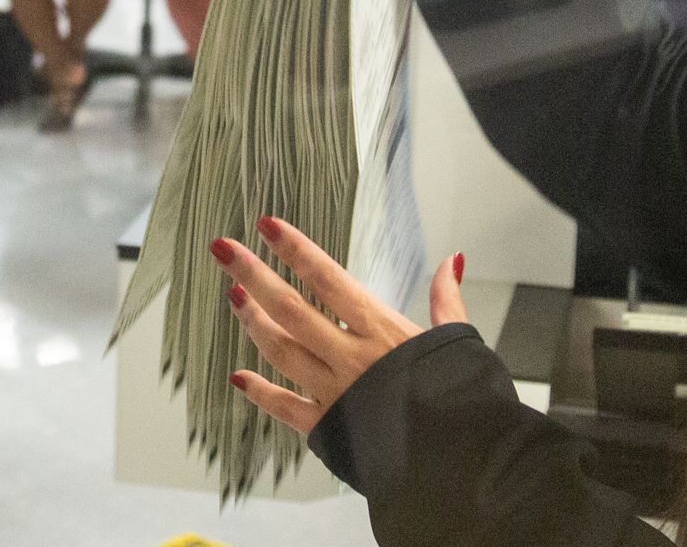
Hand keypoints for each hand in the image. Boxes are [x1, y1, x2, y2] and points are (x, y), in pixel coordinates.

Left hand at [213, 215, 467, 434]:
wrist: (462, 460)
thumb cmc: (463, 401)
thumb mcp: (459, 341)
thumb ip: (446, 299)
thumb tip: (452, 261)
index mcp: (383, 332)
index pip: (328, 280)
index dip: (296, 250)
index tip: (267, 225)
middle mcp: (352, 358)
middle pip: (292, 309)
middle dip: (254, 275)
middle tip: (224, 249)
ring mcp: (336, 393)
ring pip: (283, 351)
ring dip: (255, 323)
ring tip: (235, 297)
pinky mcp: (330, 428)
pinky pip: (286, 408)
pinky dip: (261, 392)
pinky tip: (239, 378)